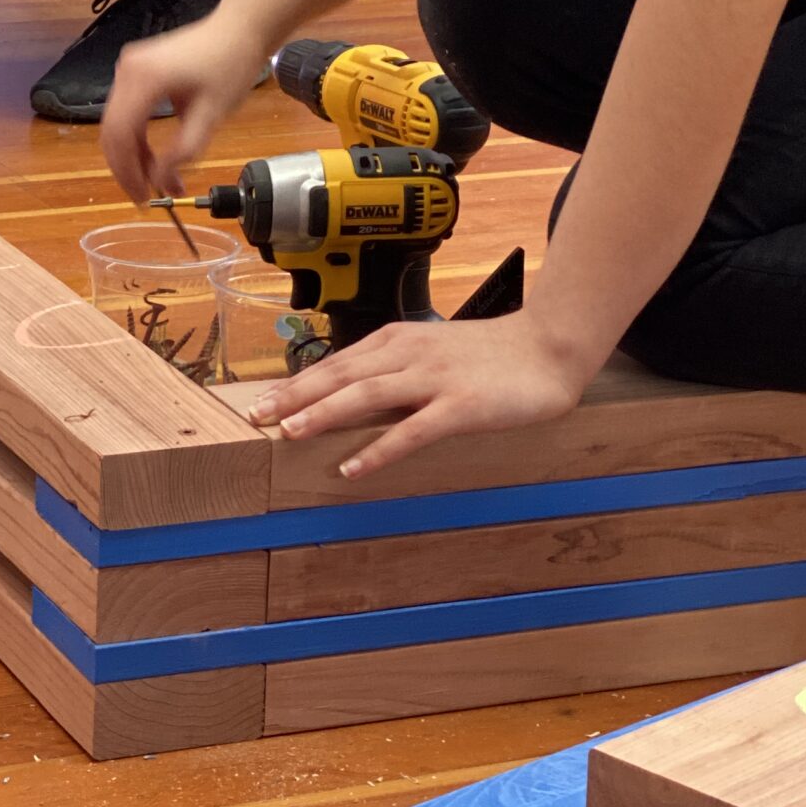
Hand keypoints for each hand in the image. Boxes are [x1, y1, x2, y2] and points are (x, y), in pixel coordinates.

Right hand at [101, 5, 275, 201]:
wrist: (240, 28)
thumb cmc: (231, 65)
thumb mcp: (212, 114)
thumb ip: (185, 150)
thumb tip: (162, 180)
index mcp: (143, 78)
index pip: (119, 135)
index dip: (127, 172)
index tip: (142, 199)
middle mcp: (127, 70)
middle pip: (112, 132)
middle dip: (128, 169)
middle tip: (147, 196)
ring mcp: (128, 68)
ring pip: (117, 124)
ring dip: (134, 156)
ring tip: (159, 180)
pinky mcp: (136, 70)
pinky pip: (126, 111)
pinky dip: (137, 138)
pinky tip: (155, 156)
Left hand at [248, 308, 596, 479]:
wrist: (548, 347)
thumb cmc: (491, 355)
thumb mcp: (433, 353)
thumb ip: (395, 369)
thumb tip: (351, 395)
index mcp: (399, 340)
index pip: (337, 362)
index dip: (297, 383)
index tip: (263, 400)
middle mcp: (410, 353)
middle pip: (341, 374)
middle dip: (295, 396)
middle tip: (257, 417)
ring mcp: (435, 378)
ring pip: (368, 394)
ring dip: (325, 413)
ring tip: (290, 434)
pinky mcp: (461, 405)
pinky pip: (412, 429)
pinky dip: (379, 449)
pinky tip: (353, 466)